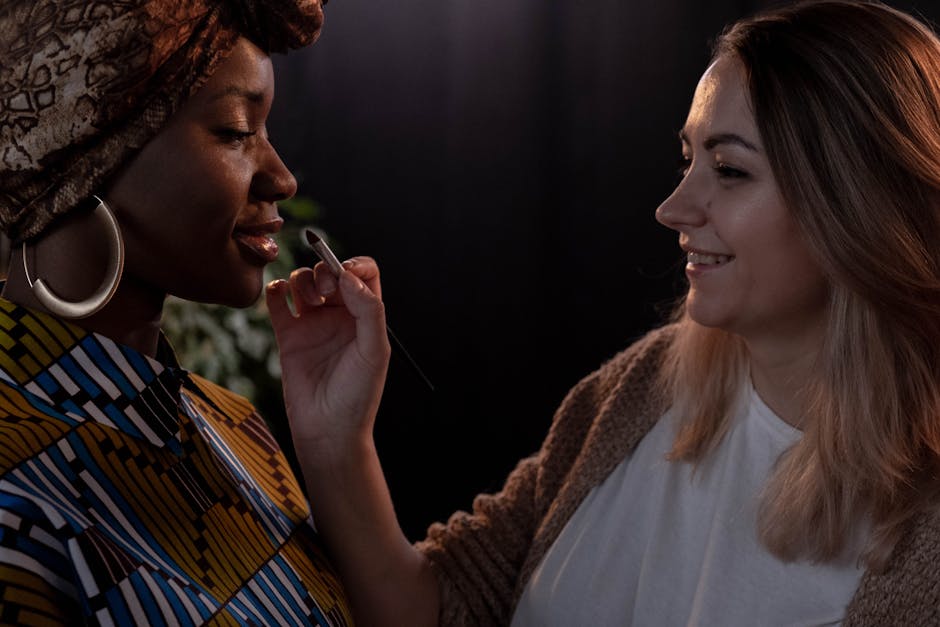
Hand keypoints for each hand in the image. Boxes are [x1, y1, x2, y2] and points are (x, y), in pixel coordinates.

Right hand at [265, 257, 390, 464]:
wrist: (328, 431)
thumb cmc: (358, 395)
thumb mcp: (374, 351)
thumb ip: (369, 310)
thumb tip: (348, 276)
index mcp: (366, 317)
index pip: (363, 274)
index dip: (353, 265)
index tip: (343, 275)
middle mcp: (340, 316)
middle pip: (330, 272)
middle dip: (325, 271)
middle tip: (324, 291)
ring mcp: (313, 324)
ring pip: (303, 282)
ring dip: (302, 279)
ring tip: (308, 301)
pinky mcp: (288, 336)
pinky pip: (278, 302)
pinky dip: (275, 289)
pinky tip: (279, 294)